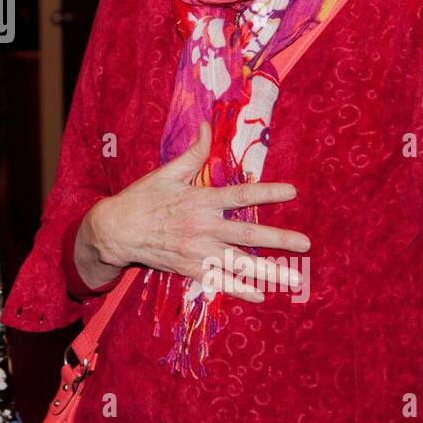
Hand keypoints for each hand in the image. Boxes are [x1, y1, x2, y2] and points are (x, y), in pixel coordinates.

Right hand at [74, 123, 307, 301]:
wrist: (115, 230)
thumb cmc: (142, 198)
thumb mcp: (167, 172)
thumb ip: (193, 153)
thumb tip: (208, 126)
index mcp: (200, 201)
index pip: (240, 196)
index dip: (267, 193)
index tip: (292, 192)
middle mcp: (202, 228)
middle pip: (248, 236)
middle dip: (279, 239)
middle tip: (306, 243)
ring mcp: (197, 252)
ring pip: (239, 264)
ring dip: (268, 272)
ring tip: (294, 277)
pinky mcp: (189, 269)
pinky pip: (219, 282)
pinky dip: (240, 290)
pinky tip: (261, 296)